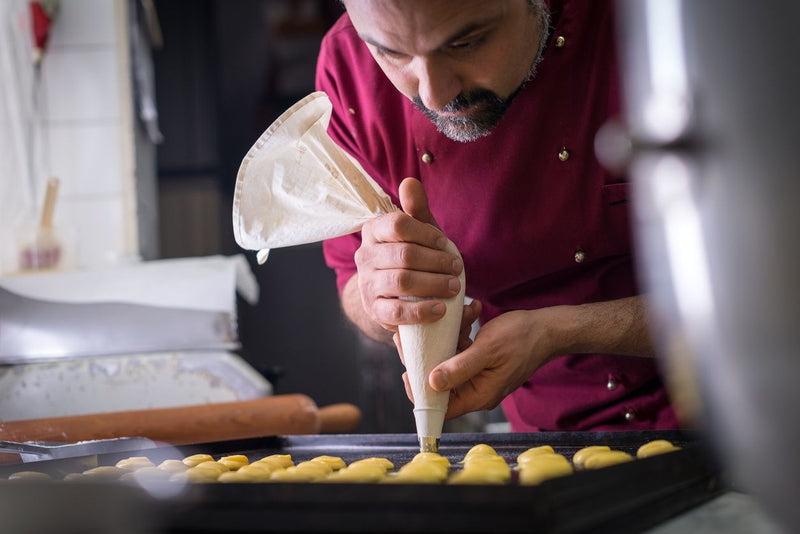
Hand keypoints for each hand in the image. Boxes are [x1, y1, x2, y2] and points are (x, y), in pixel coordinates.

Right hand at [355, 177, 462, 332]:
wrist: (394, 293)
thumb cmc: (411, 256)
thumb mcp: (416, 232)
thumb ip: (416, 209)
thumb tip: (410, 181)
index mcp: (374, 231)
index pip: (398, 225)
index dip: (426, 233)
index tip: (446, 243)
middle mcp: (365, 256)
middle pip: (404, 255)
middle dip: (436, 261)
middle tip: (458, 268)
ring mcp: (367, 285)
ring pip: (401, 281)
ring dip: (434, 284)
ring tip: (454, 287)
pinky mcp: (375, 310)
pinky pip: (397, 313)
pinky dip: (421, 311)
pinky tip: (441, 309)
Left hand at [427, 309, 559, 418]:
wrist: (548, 328)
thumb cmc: (523, 339)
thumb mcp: (488, 350)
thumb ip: (460, 368)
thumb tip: (432, 383)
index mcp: (478, 395)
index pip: (440, 407)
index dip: (421, 393)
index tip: (409, 370)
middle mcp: (476, 389)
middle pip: (440, 381)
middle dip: (430, 355)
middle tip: (418, 334)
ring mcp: (477, 374)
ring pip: (449, 360)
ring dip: (449, 337)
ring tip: (461, 316)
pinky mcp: (479, 360)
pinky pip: (460, 349)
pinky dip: (462, 332)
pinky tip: (471, 313)